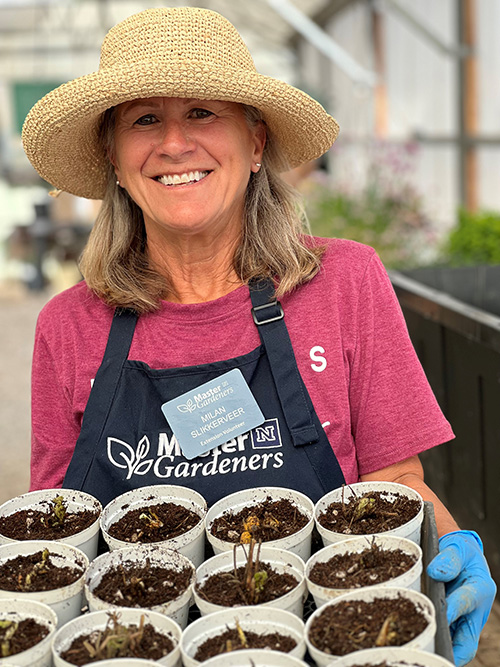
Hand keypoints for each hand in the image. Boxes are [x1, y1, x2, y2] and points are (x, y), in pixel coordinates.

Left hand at [427, 530, 496, 665]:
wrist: (461, 557)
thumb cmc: (459, 552)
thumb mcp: (458, 548)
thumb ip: (449, 559)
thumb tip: (436, 572)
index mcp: (481, 588)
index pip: (466, 601)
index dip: (453, 609)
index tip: (437, 613)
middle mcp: (476, 611)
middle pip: (467, 642)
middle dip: (451, 650)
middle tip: (430, 650)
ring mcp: (465, 622)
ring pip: (455, 645)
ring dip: (439, 648)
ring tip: (419, 649)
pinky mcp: (455, 626)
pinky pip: (446, 640)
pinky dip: (433, 642)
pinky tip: (414, 640)